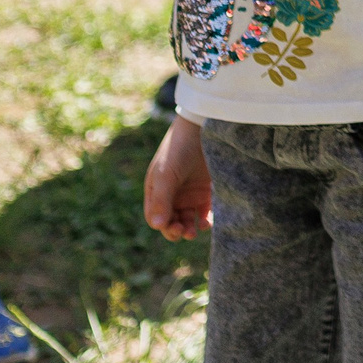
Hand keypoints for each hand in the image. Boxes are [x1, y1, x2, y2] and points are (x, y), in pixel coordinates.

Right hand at [143, 116, 212, 241]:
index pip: (156, 216)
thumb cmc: (178, 150)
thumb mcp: (166, 174)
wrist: (203, 129)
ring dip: (189, 228)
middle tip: (184, 232)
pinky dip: (205, 220)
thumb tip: (157, 226)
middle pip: (171, 221)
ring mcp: (190, 193)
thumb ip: (162, 200)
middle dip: (176, 230)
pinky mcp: (207, 191)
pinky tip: (206, 223)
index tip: (173, 228)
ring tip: (194, 231)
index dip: (162, 226)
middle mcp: (172, 194)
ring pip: (188, 219)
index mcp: (157, 190)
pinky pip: (205, 212)